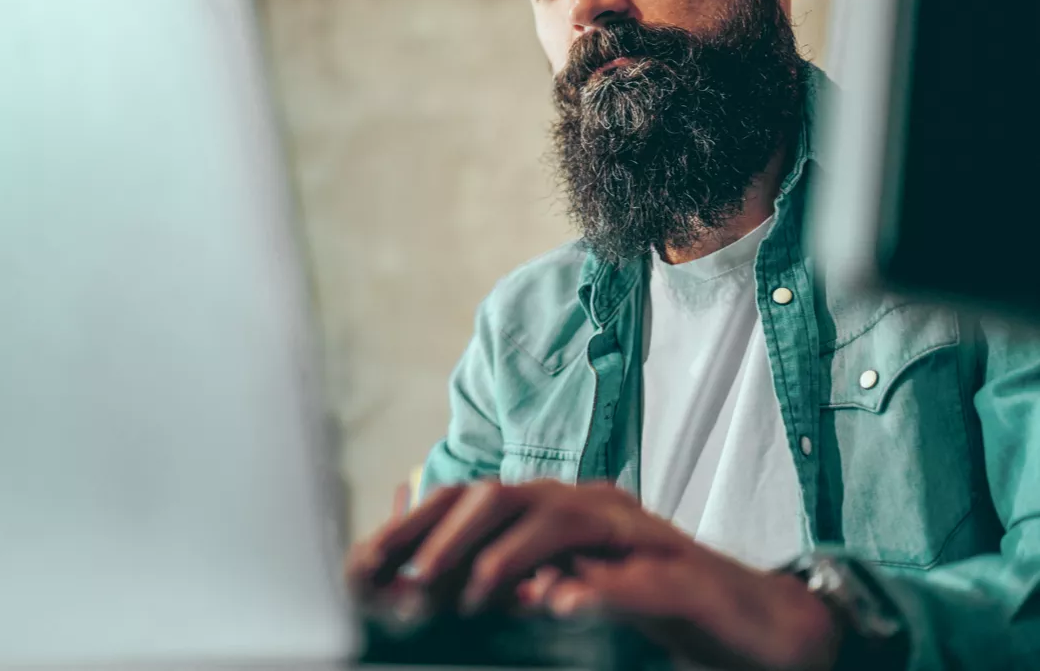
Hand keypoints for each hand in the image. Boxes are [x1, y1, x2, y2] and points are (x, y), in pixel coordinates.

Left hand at [347, 479, 842, 670]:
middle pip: (508, 496)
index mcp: (560, 507)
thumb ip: (505, 566)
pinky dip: (596, 587)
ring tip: (466, 594)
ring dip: (509, 555)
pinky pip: (640, 576)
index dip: (417, 524)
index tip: (364, 564)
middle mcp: (594, 506)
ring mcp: (642, 534)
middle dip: (449, 533)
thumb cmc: (651, 602)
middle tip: (404, 583)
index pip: (475, 499)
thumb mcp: (565, 582)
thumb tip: (428, 560)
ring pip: (566, 520)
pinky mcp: (687, 577)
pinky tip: (556, 601)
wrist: (754, 623)